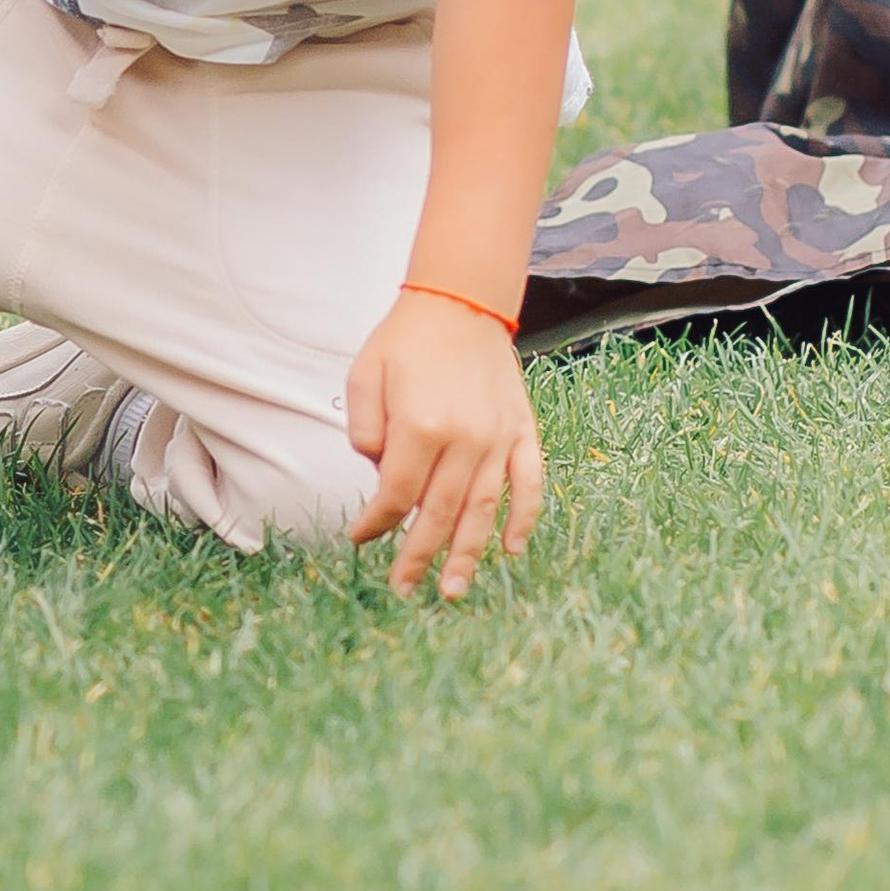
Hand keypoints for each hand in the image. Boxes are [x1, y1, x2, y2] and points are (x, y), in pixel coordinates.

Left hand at [345, 293, 543, 598]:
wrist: (460, 300)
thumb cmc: (406, 339)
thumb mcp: (364, 375)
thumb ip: (364, 430)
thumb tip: (378, 472)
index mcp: (421, 426)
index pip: (396, 494)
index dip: (376, 522)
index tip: (360, 537)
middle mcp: (464, 439)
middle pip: (438, 513)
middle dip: (418, 556)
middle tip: (404, 589)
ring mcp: (497, 437)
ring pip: (483, 510)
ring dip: (467, 554)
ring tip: (453, 590)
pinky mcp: (521, 430)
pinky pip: (529, 483)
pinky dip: (524, 519)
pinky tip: (512, 549)